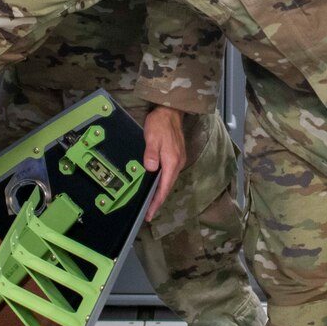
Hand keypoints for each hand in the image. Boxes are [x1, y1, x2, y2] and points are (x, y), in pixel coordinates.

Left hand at [141, 106, 185, 220]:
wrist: (171, 112)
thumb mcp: (152, 137)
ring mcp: (178, 160)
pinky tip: (156, 185)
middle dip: (158, 201)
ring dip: (160, 192)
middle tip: (148, 213)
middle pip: (167, 187)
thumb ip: (151, 154)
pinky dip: (162, 183)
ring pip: (168, 181)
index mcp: (172, 161)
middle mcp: (177, 163)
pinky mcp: (176, 156)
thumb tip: (150, 169)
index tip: (150, 213)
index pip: (164, 187)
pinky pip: (169, 174)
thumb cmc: (160, 123)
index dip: (157, 202)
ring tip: (151, 203)